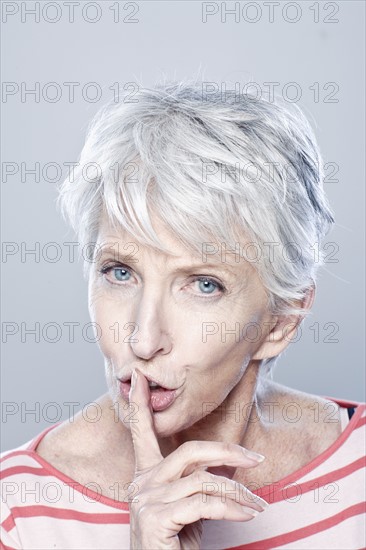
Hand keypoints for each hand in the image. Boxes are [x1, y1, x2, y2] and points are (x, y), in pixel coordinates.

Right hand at [127, 369, 267, 548]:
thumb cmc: (175, 545)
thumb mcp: (187, 509)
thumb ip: (196, 483)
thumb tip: (225, 465)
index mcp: (145, 475)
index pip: (140, 431)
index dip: (139, 403)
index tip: (139, 376)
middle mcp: (141, 482)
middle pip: (190, 451)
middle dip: (226, 452)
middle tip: (255, 459)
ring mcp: (145, 499)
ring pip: (203, 481)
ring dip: (237, 493)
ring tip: (257, 506)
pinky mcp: (155, 517)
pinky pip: (204, 504)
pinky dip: (232, 509)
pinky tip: (246, 516)